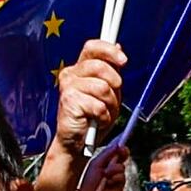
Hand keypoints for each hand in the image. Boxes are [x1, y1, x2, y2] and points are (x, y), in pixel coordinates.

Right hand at [54, 42, 125, 158]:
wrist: (78, 143)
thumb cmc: (93, 117)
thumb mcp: (108, 91)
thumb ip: (111, 70)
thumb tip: (117, 47)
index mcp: (80, 68)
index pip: (92, 47)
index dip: (109, 51)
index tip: (123, 60)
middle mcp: (71, 74)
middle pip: (100, 66)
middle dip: (114, 84)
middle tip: (110, 99)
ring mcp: (68, 87)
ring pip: (102, 87)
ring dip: (109, 104)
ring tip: (102, 112)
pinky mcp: (68, 101)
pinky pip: (98, 105)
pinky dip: (103, 116)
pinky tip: (96, 120)